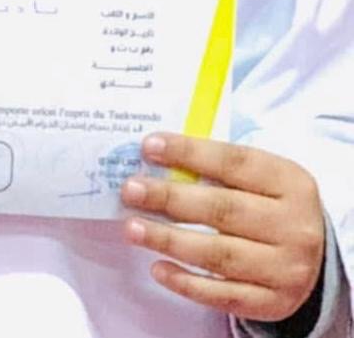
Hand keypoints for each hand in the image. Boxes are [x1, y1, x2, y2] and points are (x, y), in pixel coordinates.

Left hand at [121, 133, 323, 321]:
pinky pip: (223, 296)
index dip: (189, 152)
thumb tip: (158, 157)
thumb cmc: (272, 205)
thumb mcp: (261, 177)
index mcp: (290, 182)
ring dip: (169, 240)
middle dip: (170, 198)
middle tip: (131, 189)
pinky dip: (186, 283)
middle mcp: (294, 226)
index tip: (149, 146)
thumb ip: (219, 168)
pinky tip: (158, 267)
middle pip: (223, 209)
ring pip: (218, 255)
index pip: (234, 162)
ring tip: (132, 227)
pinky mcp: (273, 303)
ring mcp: (286, 269)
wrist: (318, 257)